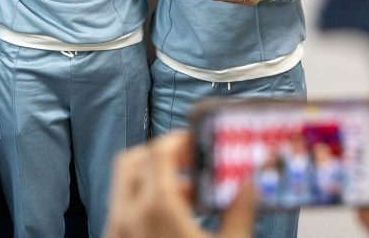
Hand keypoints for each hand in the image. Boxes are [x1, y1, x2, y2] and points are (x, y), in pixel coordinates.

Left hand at [105, 132, 256, 237]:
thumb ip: (240, 211)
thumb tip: (252, 183)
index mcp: (157, 209)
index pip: (158, 152)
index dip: (179, 139)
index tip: (197, 140)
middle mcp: (128, 216)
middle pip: (132, 161)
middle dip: (159, 154)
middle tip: (188, 160)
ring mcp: (116, 231)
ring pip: (122, 186)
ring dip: (150, 179)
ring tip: (185, 193)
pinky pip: (120, 210)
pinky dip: (140, 202)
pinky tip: (169, 217)